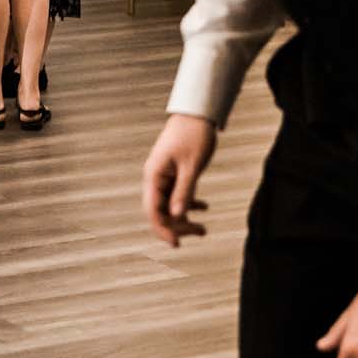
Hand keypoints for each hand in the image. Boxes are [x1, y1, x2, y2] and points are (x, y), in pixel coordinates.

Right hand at [142, 113, 215, 245]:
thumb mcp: (192, 166)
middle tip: (200, 233)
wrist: (197, 112)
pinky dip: (190, 203)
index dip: (162, 229)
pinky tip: (205, 207)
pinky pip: (177, 194)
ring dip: (185, 217)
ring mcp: (163, 175)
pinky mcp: (173, 172)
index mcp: (153, 176)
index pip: (152, 210)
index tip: (176, 244)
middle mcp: (155, 178)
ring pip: (169, 204)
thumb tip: (176, 216)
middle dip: (177, 226)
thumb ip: (184, 191)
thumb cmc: (194, 135)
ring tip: (204, 229)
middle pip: (160, 211)